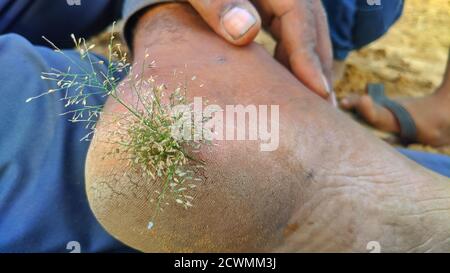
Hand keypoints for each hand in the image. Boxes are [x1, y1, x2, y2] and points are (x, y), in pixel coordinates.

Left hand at [188, 0, 333, 101]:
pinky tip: (286, 80)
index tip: (319, 92)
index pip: (300, 16)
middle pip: (310, 24)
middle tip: (325, 105)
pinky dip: (290, 55)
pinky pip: (287, 30)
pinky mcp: (266, 4)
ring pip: (303, 29)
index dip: (310, 55)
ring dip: (307, 63)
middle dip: (318, 64)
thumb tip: (246, 31)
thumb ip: (217, 4)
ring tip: (311, 100)